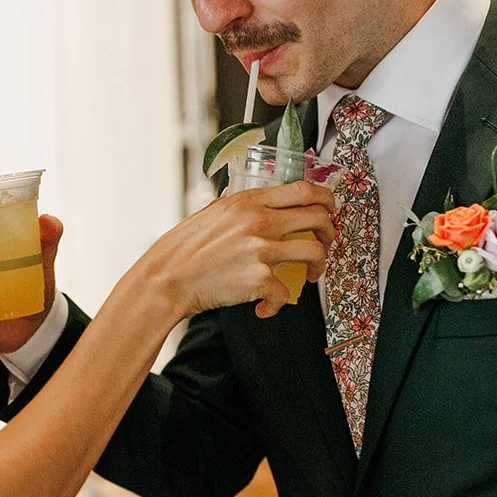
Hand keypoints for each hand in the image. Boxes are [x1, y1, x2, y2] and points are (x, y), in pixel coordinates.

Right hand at [142, 180, 335, 319]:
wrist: (167, 278)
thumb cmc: (185, 248)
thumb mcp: (213, 212)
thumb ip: (241, 207)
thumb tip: (263, 205)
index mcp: (249, 200)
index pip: (303, 189)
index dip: (326, 198)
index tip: (329, 210)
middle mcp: (259, 220)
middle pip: (317, 218)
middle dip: (330, 232)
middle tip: (325, 244)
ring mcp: (260, 249)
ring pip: (315, 252)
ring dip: (319, 266)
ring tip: (310, 276)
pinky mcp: (259, 279)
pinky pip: (286, 293)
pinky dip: (277, 304)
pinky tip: (265, 307)